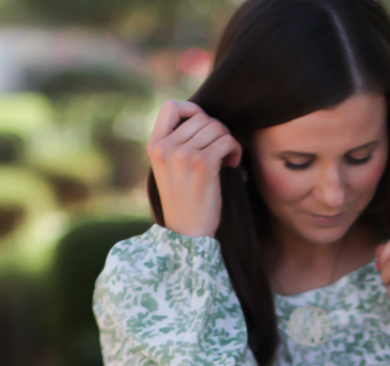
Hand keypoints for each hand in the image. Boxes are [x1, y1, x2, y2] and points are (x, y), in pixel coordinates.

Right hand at [146, 101, 241, 238]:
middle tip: (221, 151)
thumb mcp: (170, 169)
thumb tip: (204, 118)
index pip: (171, 107)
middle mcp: (166, 147)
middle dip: (217, 131)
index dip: (192, 110)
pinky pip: (226, 140)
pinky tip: (233, 164)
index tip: (204, 127)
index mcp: (154, 146)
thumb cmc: (185, 202)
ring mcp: (183, 155)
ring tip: (227, 159)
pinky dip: (235, 149)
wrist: (188, 234)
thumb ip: (177, 143)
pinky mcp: (202, 165)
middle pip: (201, 117)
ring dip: (227, 140)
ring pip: (216, 127)